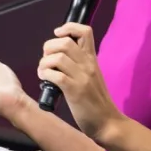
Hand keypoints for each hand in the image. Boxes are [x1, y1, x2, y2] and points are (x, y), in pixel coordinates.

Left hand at [38, 23, 123, 140]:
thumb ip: (78, 64)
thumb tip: (57, 55)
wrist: (107, 123)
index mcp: (92, 59)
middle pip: (65, 42)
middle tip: (47, 60)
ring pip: (57, 57)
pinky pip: (55, 75)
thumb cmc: (96, 101)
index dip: (68, 27)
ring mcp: (82, 78)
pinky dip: (45, 75)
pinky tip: (45, 80)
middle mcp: (88, 65)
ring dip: (44, 63)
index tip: (58, 34)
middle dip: (48, 47)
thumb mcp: (91, 76)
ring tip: (43, 72)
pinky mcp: (75, 91)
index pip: (85, 31)